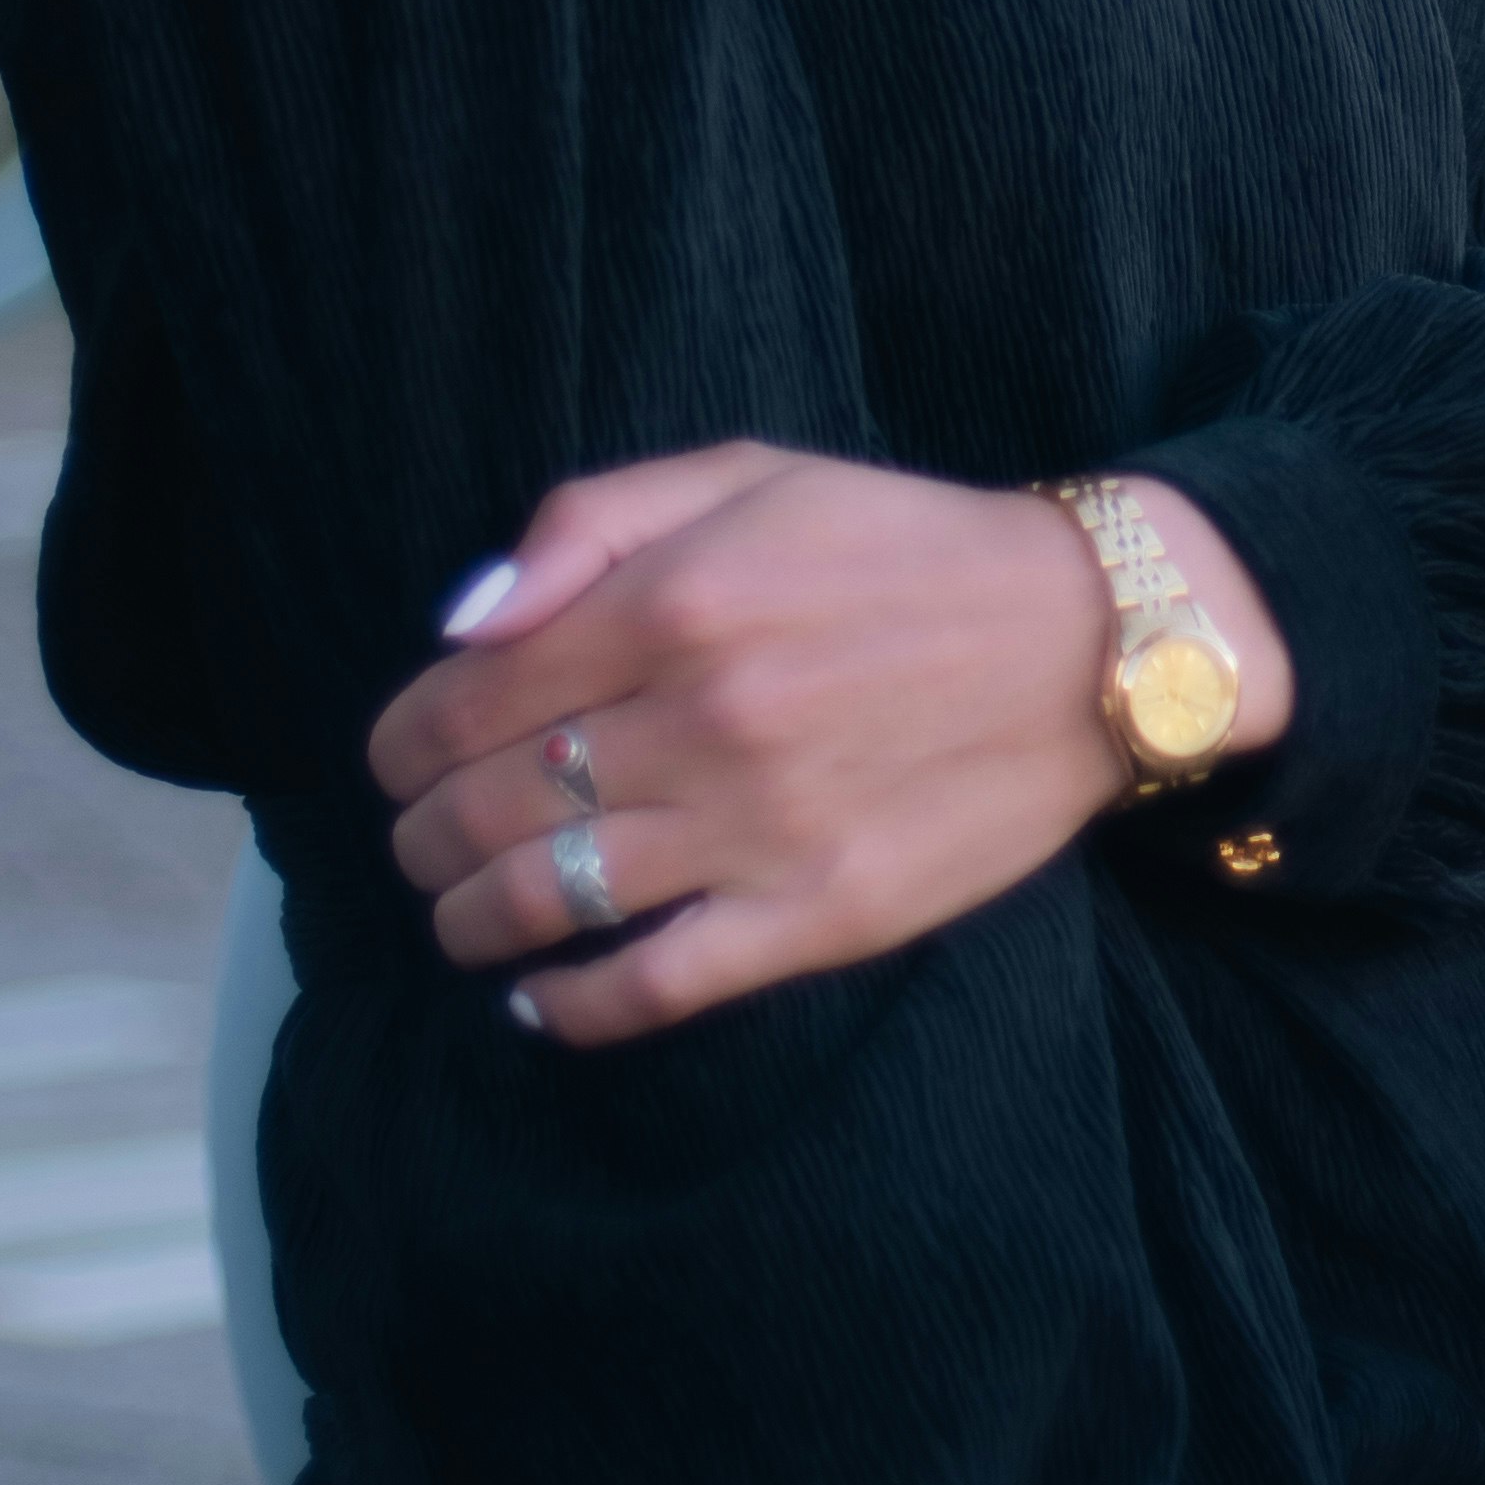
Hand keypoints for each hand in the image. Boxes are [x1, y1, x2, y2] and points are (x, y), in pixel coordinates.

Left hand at [366, 445, 1291, 1044]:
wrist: (1087, 638)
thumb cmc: (903, 546)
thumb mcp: (749, 475)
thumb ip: (592, 522)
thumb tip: (463, 621)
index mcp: (677, 596)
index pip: (467, 695)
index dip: (401, 740)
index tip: (396, 759)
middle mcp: (703, 714)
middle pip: (489, 805)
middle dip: (421, 835)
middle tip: (419, 843)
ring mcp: (756, 826)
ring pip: (544, 902)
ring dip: (468, 921)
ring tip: (461, 917)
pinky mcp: (813, 916)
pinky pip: (650, 987)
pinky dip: (567, 1008)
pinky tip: (538, 999)